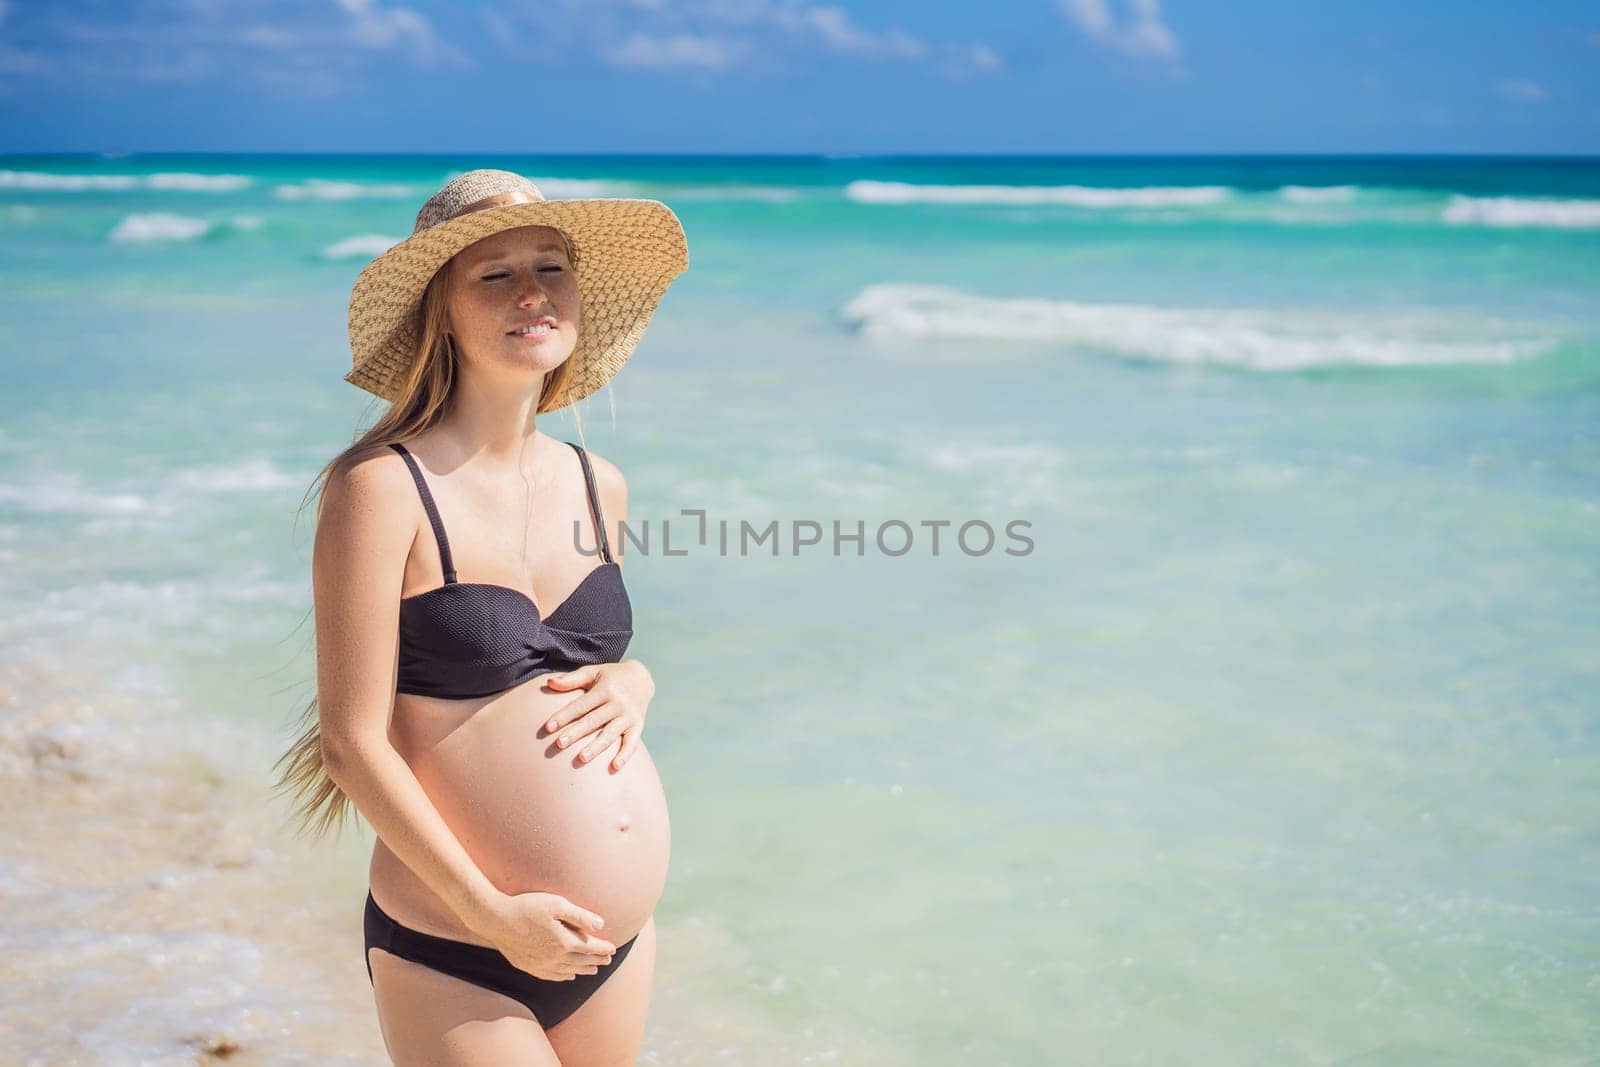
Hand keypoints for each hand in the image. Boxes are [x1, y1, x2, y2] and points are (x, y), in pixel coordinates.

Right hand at [462, 890, 616, 981]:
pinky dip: (564, 977)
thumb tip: (601, 925)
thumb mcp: (557, 904)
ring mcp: (540, 965)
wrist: (495, 919)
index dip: (604, 948)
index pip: (591, 948)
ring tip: (593, 969)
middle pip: (582, 961)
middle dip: (597, 960)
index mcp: (564, 942)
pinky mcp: (528, 966)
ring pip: (569, 972)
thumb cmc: (526, 906)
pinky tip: (569, 976)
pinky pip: (552, 977)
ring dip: (583, 970)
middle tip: (608, 959)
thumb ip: (580, 916)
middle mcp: (554, 958)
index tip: (613, 948)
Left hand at [541, 659, 654, 771]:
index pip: (581, 705)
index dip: (564, 716)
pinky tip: (614, 767)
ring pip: (610, 734)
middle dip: (576, 733)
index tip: (548, 727)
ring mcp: (628, 716)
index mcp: (604, 689)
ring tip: (581, 758)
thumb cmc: (609, 677)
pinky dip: (625, 755)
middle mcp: (618, 703)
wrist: (641, 678)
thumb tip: (548, 683)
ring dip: (596, 747)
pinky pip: (632, 742)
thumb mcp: (592, 672)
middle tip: (559, 744)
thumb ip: (571, 679)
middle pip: (593, 720)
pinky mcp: (638, 726)